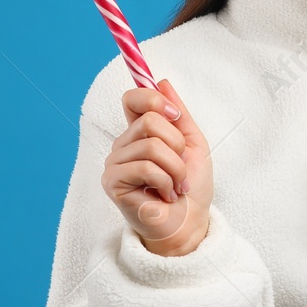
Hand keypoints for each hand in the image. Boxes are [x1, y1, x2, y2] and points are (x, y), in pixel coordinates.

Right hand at [101, 78, 211, 256]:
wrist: (190, 223)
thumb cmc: (191, 188)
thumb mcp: (193, 144)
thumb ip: (179, 114)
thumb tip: (162, 82)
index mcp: (140, 133)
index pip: (133, 98)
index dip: (153, 99)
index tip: (175, 116)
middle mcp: (123, 145)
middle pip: (149, 120)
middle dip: (176, 144)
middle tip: (180, 167)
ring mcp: (115, 163)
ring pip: (151, 145)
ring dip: (175, 168)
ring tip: (176, 185)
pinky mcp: (113, 183)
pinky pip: (146, 167)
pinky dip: (166, 182)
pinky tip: (165, 195)